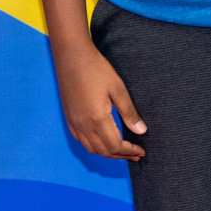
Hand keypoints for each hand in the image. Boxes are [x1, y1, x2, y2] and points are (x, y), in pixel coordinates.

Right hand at [53, 40, 146, 159]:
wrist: (72, 56)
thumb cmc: (96, 69)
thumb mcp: (118, 89)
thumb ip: (129, 112)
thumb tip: (141, 131)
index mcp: (98, 119)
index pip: (116, 145)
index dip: (130, 150)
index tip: (141, 151)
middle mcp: (83, 125)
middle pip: (104, 151)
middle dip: (121, 155)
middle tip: (135, 153)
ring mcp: (74, 122)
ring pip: (91, 149)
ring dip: (107, 153)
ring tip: (121, 150)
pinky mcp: (68, 117)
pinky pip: (80, 140)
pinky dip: (93, 146)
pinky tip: (102, 140)